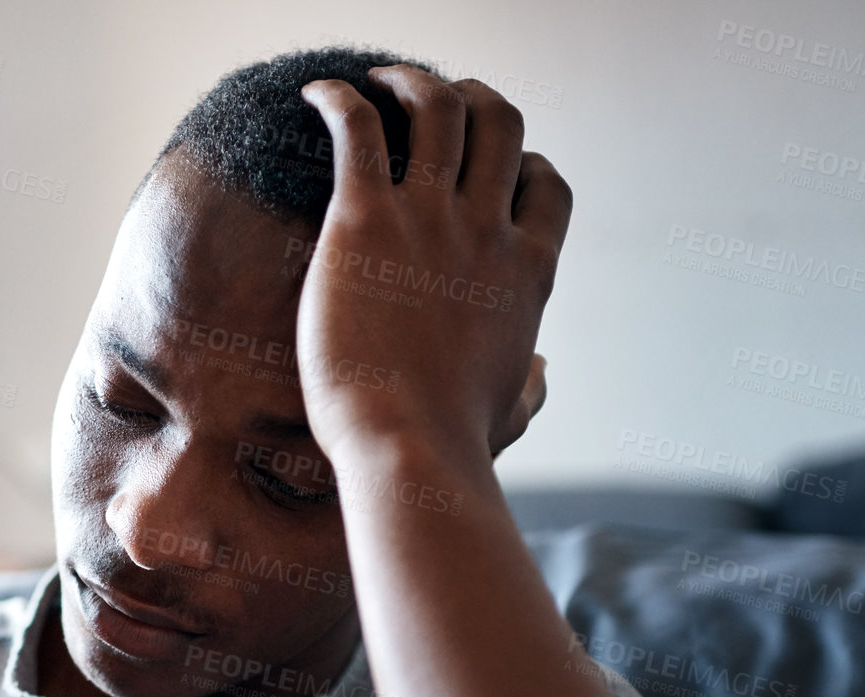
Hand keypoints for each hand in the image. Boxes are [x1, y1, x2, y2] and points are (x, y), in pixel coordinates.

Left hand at [295, 66, 569, 470]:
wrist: (408, 447)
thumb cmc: (452, 443)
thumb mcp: (509, 411)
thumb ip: (529, 388)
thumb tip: (541, 375)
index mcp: (527, 272)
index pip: (547, 184)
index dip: (522, 164)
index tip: (488, 170)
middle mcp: (487, 231)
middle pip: (501, 124)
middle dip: (473, 99)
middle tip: (433, 105)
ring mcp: (429, 219)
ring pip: (439, 105)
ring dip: (410, 81)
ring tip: (379, 83)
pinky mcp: (364, 219)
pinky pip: (358, 127)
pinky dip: (338, 96)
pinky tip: (316, 94)